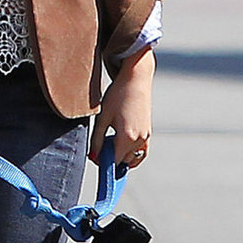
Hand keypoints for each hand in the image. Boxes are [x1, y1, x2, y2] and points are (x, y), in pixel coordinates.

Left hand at [90, 48, 154, 168]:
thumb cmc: (117, 96)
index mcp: (126, 137)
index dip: (103, 162)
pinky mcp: (148, 132)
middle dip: (111, 158)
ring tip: (110, 141)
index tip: (95, 156)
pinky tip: (121, 145)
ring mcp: (146, 136)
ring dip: (121, 155)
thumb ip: (96, 139)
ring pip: (133, 157)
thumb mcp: (102, 118)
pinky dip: (133, 153)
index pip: (114, 161)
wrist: (136, 80)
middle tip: (100, 146)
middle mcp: (139, 140)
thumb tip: (93, 157)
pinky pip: (142, 151)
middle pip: (123, 160)